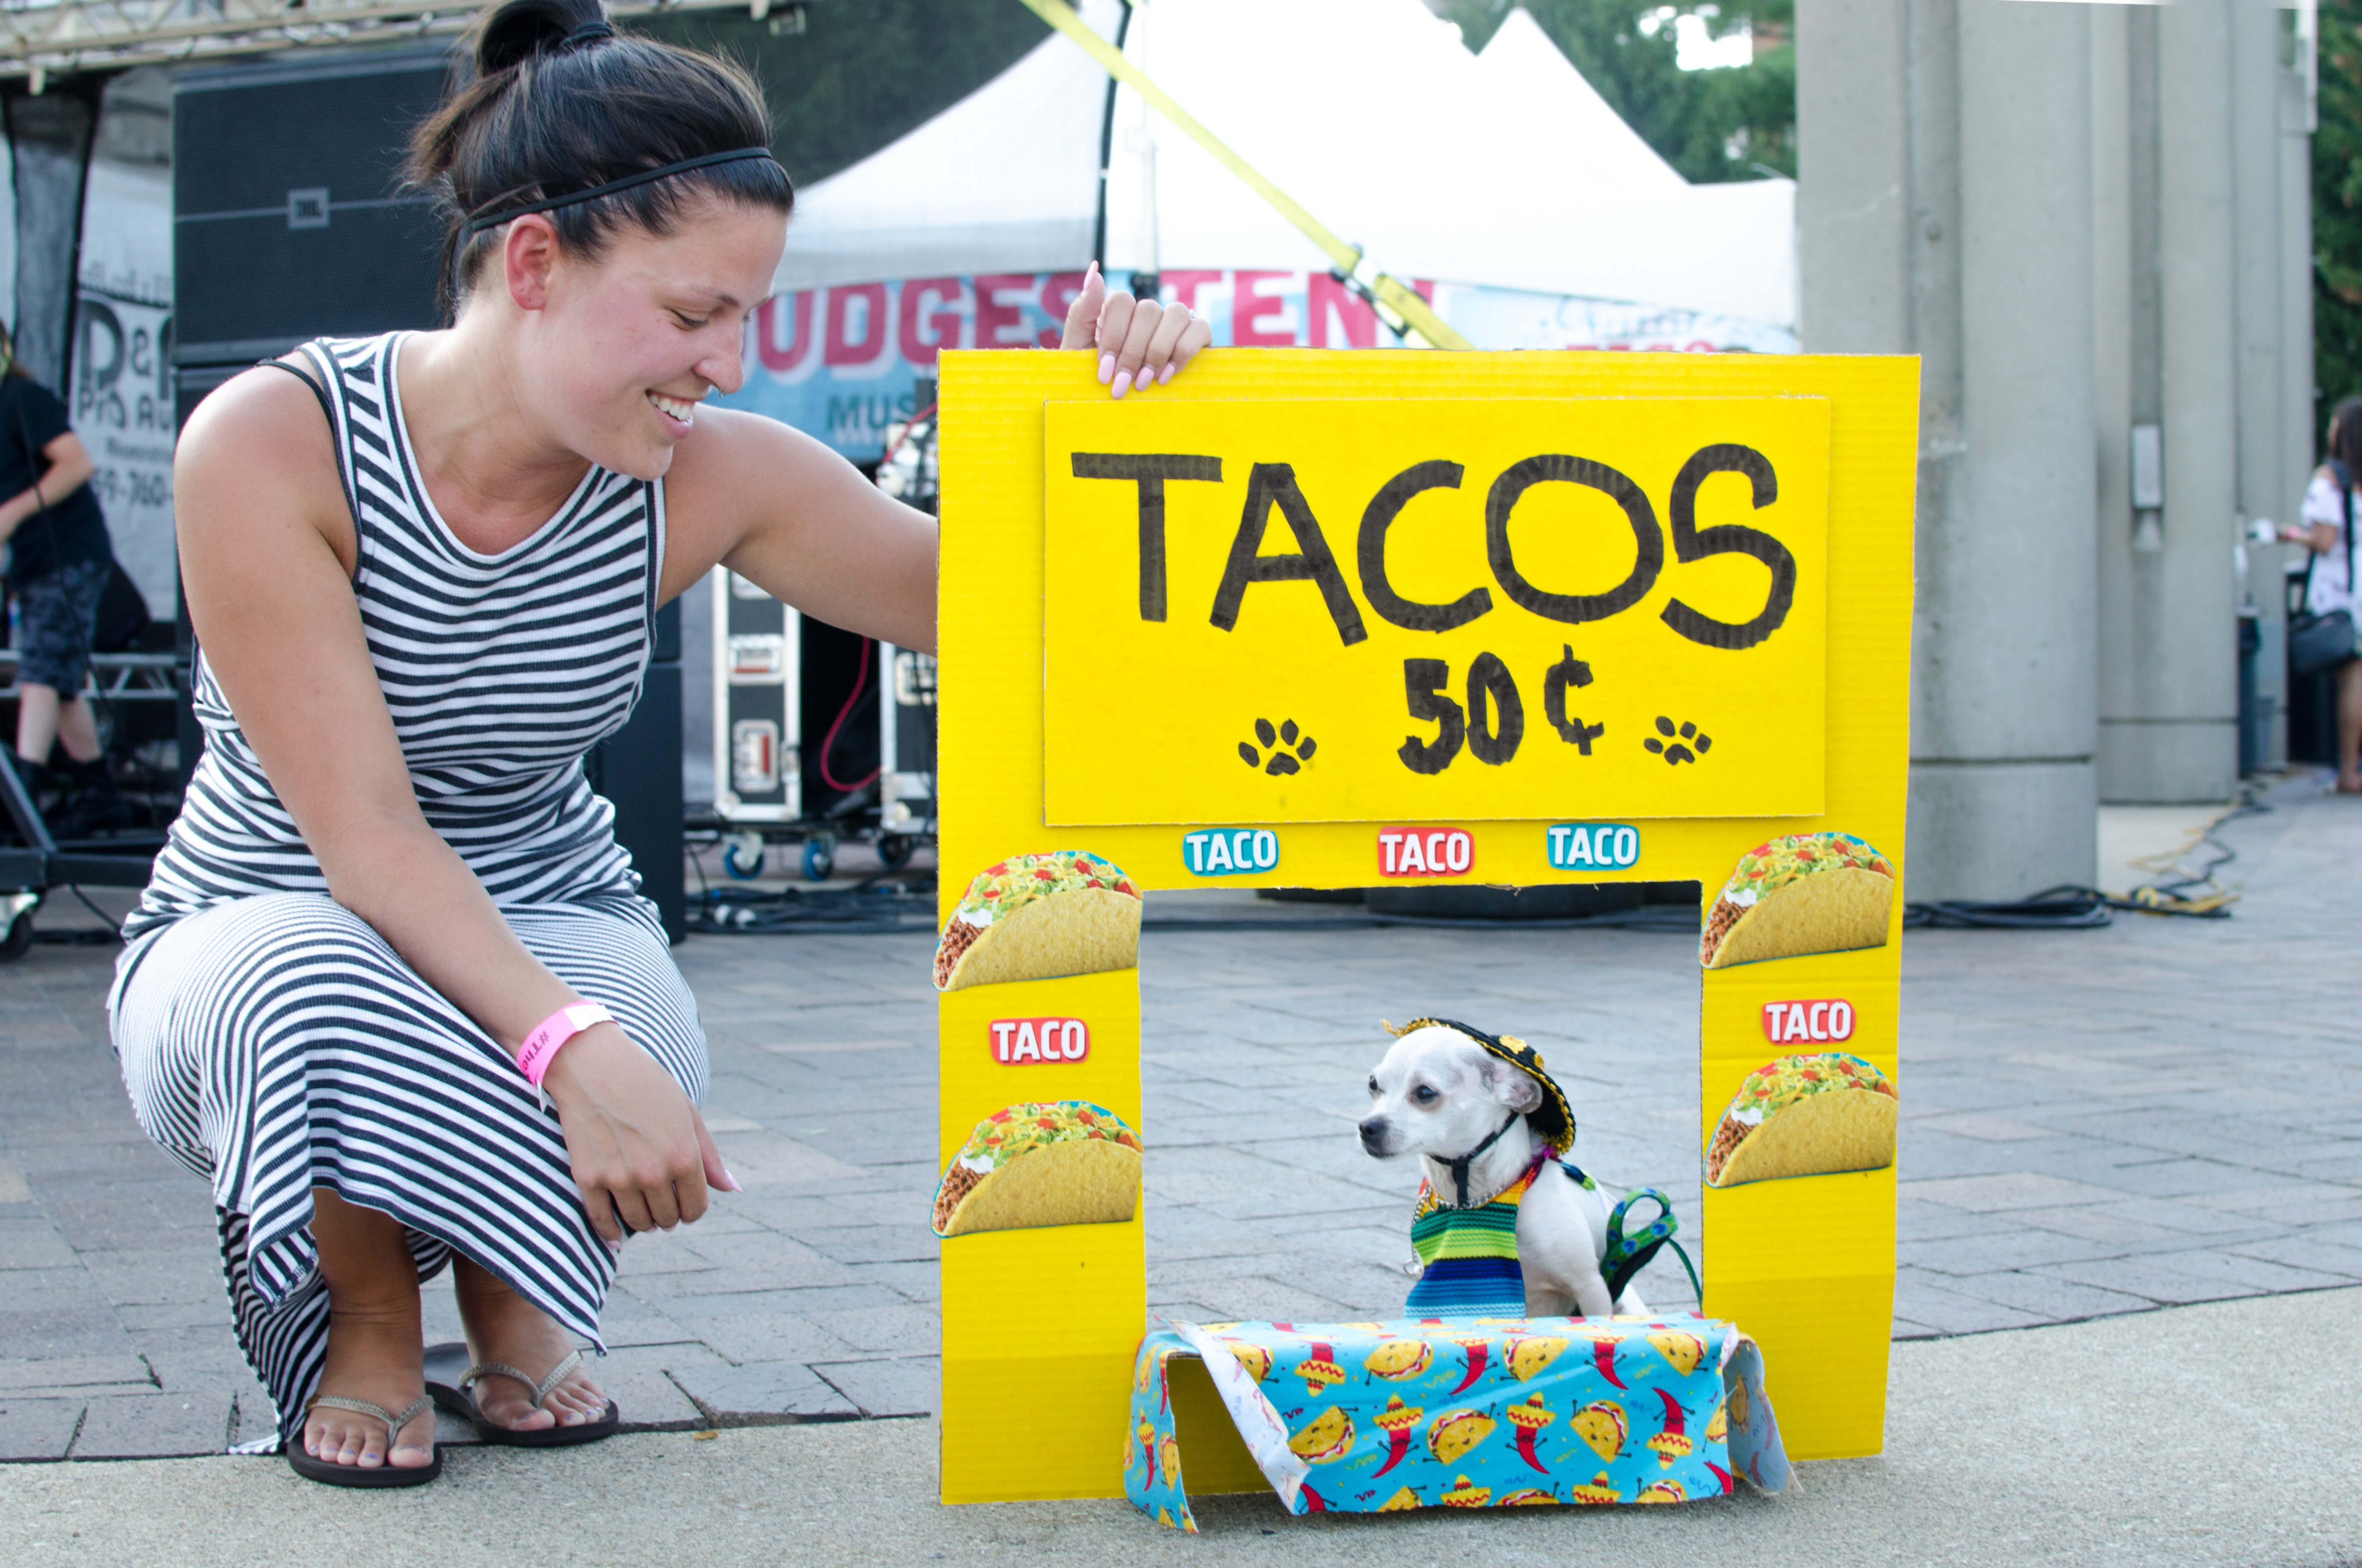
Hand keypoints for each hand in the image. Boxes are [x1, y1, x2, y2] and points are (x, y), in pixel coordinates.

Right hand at [540, 1022, 735, 1243]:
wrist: (595, 1066)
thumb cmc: (647, 1085)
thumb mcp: (688, 1115)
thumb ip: (710, 1157)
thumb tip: (733, 1190)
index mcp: (685, 1157)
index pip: (696, 1208)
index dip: (692, 1210)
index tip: (684, 1204)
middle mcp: (655, 1173)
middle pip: (668, 1218)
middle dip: (668, 1216)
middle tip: (662, 1206)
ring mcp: (620, 1178)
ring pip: (638, 1223)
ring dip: (643, 1223)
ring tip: (643, 1214)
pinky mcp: (588, 1178)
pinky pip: (601, 1221)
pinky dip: (610, 1233)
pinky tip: (615, 1235)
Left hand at [1061, 261, 1213, 398]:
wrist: (1116, 412)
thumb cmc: (1096, 380)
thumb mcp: (1078, 349)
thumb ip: (1082, 311)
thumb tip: (1093, 270)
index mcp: (1118, 312)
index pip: (1121, 301)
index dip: (1114, 335)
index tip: (1104, 371)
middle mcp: (1146, 312)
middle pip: (1147, 310)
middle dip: (1133, 352)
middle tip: (1122, 385)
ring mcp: (1173, 322)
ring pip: (1175, 314)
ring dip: (1158, 351)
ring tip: (1145, 382)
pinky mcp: (1198, 335)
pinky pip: (1199, 328)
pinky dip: (1183, 352)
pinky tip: (1165, 376)